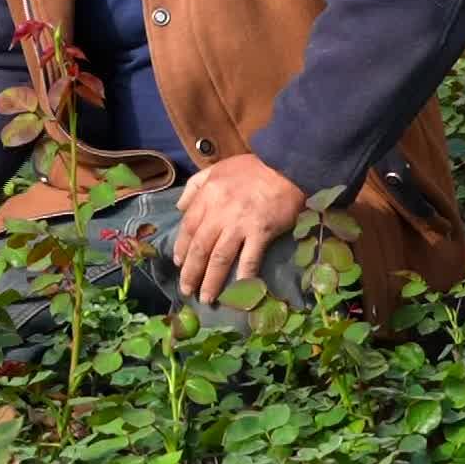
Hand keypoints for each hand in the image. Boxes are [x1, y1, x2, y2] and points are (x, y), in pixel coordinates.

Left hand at [171, 154, 304, 304]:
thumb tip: (180, 207)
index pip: (188, 228)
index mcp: (208, 196)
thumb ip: (195, 186)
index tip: (178, 264)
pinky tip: (238, 290)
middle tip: (186, 290)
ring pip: (220, 258)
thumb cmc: (251, 168)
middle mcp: (220, 212)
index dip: (181, 248)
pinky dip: (243, 276)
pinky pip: (250, 258)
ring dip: (211, 281)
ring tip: (206, 298)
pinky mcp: (261, 232)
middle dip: (191, 272)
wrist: (286, 166)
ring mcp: (240, 224)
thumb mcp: (216, 169)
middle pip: (200, 248)